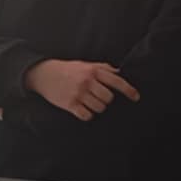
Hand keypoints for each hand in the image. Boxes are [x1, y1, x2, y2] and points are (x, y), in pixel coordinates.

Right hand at [25, 59, 139, 122]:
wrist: (43, 74)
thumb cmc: (67, 69)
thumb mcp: (85, 64)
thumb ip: (102, 68)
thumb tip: (120, 72)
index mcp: (93, 71)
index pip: (116, 81)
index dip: (129, 90)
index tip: (136, 97)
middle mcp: (87, 82)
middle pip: (108, 98)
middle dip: (106, 100)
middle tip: (97, 97)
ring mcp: (78, 93)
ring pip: (99, 108)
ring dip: (97, 108)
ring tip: (88, 102)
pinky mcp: (69, 104)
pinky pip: (87, 116)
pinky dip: (87, 115)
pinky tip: (82, 109)